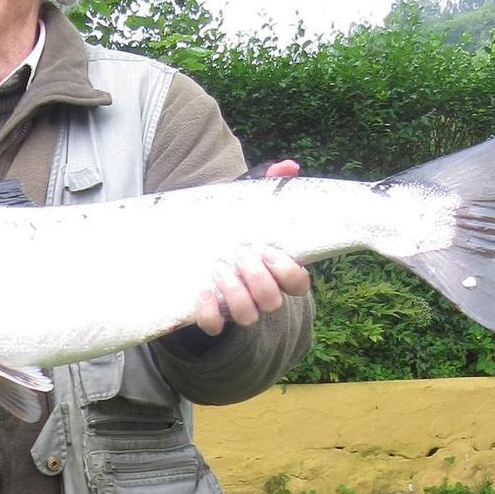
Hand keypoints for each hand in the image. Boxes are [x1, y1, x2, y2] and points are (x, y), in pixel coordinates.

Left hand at [193, 159, 308, 334]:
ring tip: (219, 266)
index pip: (300, 286)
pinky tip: (203, 291)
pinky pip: (215, 327)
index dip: (288, 272)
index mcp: (276, 271)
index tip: (268, 249)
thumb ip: (268, 184)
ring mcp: (237, 307)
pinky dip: (209, 312)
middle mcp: (261, 294)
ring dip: (235, 292)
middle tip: (240, 252)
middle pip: (273, 302)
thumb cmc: (232, 225)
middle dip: (257, 278)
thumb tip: (288, 166)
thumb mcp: (247, 203)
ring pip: (247, 316)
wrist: (194, 246)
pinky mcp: (212, 316)